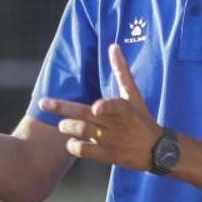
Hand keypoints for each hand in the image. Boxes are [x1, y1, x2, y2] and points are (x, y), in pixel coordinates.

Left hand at [38, 43, 162, 171]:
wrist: (157, 150)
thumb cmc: (141, 118)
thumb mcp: (134, 95)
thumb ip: (122, 72)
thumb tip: (113, 46)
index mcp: (125, 109)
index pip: (115, 106)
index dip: (106, 107)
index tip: (97, 109)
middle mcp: (117, 125)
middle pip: (87, 116)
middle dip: (63, 109)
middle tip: (44, 104)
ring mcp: (112, 141)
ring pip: (83, 132)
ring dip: (68, 127)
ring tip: (62, 124)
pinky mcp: (107, 155)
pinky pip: (85, 151)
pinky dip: (74, 145)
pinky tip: (72, 141)